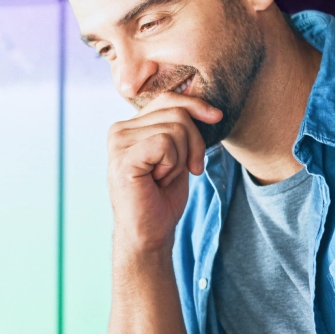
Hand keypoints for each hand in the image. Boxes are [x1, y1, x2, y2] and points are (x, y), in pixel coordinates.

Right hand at [107, 93, 221, 253]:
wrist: (149, 234)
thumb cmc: (162, 198)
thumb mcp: (178, 155)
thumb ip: (183, 128)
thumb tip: (209, 108)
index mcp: (130, 126)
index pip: (169, 99)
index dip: (196, 106)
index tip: (216, 118)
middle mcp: (119, 130)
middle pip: (177, 112)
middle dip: (193, 143)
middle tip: (184, 170)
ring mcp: (118, 143)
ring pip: (175, 128)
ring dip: (181, 159)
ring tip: (163, 178)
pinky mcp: (123, 157)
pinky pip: (166, 143)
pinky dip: (172, 165)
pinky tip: (157, 181)